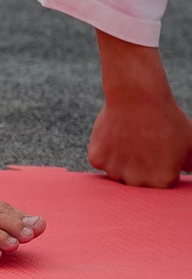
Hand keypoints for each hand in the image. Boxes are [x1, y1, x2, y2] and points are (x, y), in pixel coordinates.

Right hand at [91, 30, 191, 186]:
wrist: (136, 96)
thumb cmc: (166, 118)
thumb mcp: (190, 144)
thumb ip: (191, 164)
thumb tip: (188, 171)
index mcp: (162, 182)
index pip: (161, 182)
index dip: (162, 165)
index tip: (159, 149)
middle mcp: (138, 182)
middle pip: (138, 181)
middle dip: (141, 167)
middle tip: (143, 144)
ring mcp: (115, 171)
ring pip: (118, 172)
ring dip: (121, 162)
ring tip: (128, 139)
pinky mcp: (96, 159)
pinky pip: (100, 161)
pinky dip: (104, 151)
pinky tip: (114, 136)